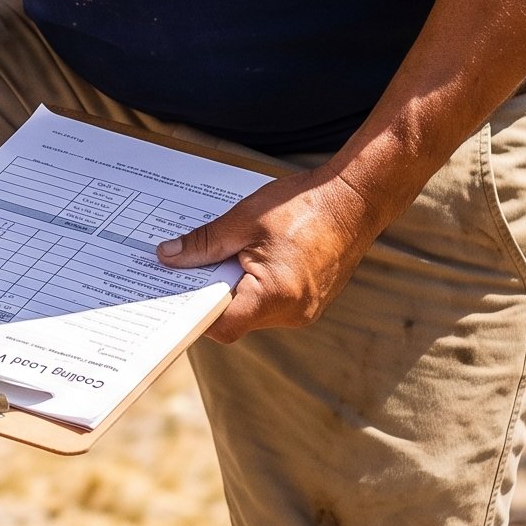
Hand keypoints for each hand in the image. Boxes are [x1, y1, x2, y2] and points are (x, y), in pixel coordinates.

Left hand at [155, 168, 390, 342]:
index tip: (173, 294)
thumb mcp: (243, 220)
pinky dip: (255, 286)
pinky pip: (272, 303)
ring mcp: (306, 310)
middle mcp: (293, 312)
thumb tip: (168, 257)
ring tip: (222, 258)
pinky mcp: (312, 302)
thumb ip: (204, 243)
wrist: (356, 199)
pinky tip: (247, 260)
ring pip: (254, 312)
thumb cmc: (304, 205)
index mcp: (274, 294)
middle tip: (188, 270)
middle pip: (236, 320)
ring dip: (235, 289)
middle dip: (211, 295)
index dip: (194, 313)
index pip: (222, 326)